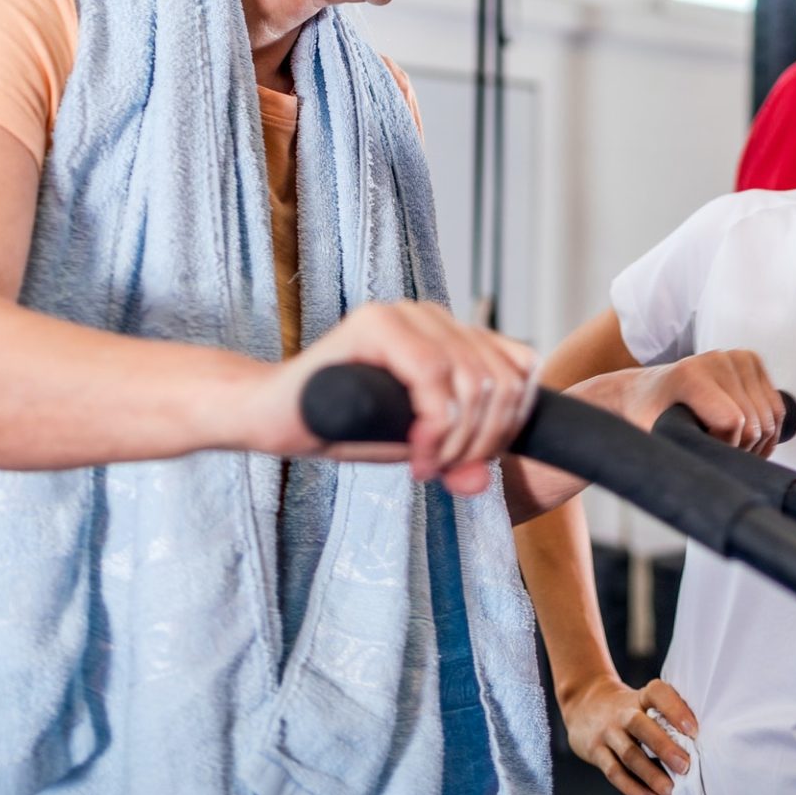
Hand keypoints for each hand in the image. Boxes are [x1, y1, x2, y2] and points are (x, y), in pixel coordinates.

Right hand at [263, 301, 538, 493]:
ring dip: (457, 439)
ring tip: (426, 465)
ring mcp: (404, 313)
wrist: (273, 417)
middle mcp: (434, 316)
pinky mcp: (375, 322)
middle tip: (445, 470)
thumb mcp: (417, 448)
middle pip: (501, 379)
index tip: (474, 461)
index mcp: (452, 334)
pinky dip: (434, 425)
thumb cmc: (343, 426)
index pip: (521, 367)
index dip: (511, 423)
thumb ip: (458, 457)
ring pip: (472, 379)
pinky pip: (433, 374)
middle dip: (483, 440)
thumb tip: (483, 480)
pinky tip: (414, 451)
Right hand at [559, 674, 698, 794]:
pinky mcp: (594, 751)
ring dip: (652, 776)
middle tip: (686, 767)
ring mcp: (606, 732)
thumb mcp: (642, 701)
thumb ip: (666, 716)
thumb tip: (703, 745)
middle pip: (640, 725)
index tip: (694, 729)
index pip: (657, 694)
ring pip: (628, 754)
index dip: (675, 709)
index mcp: (640, 696)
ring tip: (673, 794)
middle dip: (664, 747)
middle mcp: (621, 712)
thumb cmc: (628, 708)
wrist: (583, 703)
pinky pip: (614, 773)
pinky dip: (633, 789)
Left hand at [574, 350, 786, 456]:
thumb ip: (684, 456)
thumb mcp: (655, 440)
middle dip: (741, 449)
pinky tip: (747, 439)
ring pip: (771, 418)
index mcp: (690, 376)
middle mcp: (716, 360)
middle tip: (717, 453)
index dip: (725, 449)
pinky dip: (768, 430)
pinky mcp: (751, 361)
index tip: (705, 452)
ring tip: (731, 448)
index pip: (733, 422)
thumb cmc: (648, 417)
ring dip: (758, 443)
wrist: (644, 391)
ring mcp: (736, 358)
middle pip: (755, 423)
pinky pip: (776, 407)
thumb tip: (714, 486)